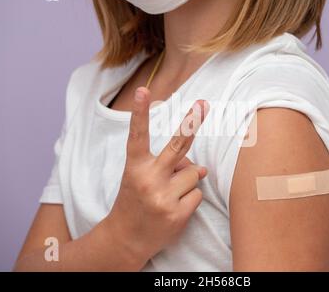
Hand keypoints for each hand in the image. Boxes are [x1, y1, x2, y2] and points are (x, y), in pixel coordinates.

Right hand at [104, 87, 208, 267]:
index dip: (140, 113)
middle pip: (177, 146)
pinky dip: (190, 198)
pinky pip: (197, 194)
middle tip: (203, 104)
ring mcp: (163, 198)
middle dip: (191, 123)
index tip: (143, 90)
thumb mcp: (141, 178)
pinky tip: (174, 208)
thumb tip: (202, 168)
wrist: (125, 239)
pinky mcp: (177, 214)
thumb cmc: (135, 201)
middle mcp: (148, 179)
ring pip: (194, 173)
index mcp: (135, 167)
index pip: (138, 135)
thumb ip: (168, 167)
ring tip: (168, 195)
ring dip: (187, 181)